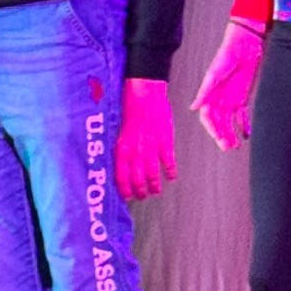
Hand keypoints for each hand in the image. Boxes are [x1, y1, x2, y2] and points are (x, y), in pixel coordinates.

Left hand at [116, 78, 176, 199]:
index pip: (121, 177)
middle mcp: (136, 152)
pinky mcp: (165, 142)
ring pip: (152, 175)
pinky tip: (171, 178)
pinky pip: (168, 163)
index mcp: (121, 149)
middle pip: (137, 180)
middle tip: (141, 196)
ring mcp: (151, 148)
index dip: (124, 189)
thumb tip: (120, 162)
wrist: (145, 94)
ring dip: (154, 186)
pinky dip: (170, 172)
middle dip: (139, 191)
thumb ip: (120, 147)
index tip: (126, 197)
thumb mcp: (118, 130)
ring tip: (155, 192)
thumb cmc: (129, 108)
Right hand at [191, 21, 265, 150]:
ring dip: (231, 133)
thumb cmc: (226, 57)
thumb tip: (193, 108)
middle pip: (218, 123)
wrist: (244, 47)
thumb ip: (205, 91)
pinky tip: (245, 135)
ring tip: (235, 145)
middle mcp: (217, 100)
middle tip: (227, 146)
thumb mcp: (214, 74)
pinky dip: (243, 125)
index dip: (211, 128)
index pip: (207, 117)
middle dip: (221, 135)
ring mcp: (229, 101)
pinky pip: (241, 116)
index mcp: (209, 95)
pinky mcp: (241, 99)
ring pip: (228, 122)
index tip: (218, 137)